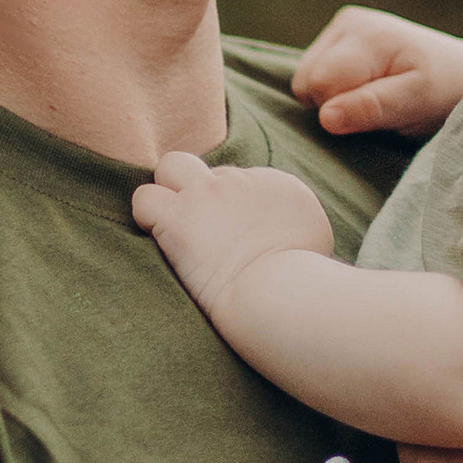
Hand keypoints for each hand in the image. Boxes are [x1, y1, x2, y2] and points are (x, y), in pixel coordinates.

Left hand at [133, 153, 335, 316]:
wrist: (281, 296)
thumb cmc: (305, 285)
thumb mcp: (318, 242)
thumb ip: (295, 225)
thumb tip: (283, 234)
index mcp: (281, 186)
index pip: (244, 181)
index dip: (235, 211)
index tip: (237, 241)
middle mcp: (244, 180)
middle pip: (211, 170)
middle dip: (202, 191)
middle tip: (202, 229)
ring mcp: (209, 193)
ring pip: (171, 166)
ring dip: (168, 193)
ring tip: (172, 226)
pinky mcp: (178, 214)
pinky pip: (144, 199)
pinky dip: (146, 217)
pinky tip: (156, 237)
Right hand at [292, 4, 462, 137]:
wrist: (458, 74)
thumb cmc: (442, 92)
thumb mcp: (415, 103)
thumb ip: (372, 108)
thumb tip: (326, 117)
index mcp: (371, 35)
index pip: (321, 83)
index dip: (340, 111)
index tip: (375, 116)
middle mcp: (352, 22)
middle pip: (307, 80)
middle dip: (334, 104)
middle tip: (377, 107)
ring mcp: (344, 25)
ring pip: (304, 78)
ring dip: (332, 97)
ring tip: (373, 96)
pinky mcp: (339, 34)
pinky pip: (311, 72)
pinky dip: (332, 89)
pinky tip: (363, 87)